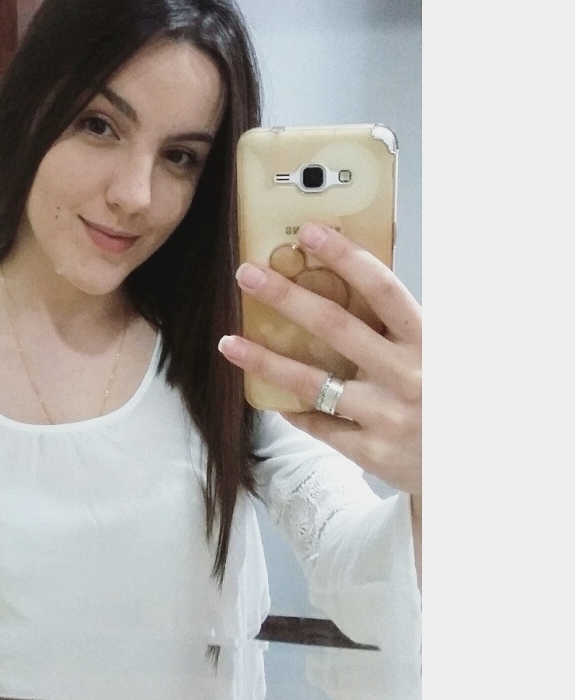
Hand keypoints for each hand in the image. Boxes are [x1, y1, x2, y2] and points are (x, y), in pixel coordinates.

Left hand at [219, 223, 421, 496]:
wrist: (471, 466)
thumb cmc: (446, 397)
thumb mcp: (437, 353)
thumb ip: (401, 323)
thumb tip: (352, 274)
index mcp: (426, 342)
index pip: (382, 289)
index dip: (346, 258)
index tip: (309, 232)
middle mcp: (408, 376)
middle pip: (336, 327)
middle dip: (286, 296)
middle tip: (246, 274)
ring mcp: (388, 416)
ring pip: (313, 382)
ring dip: (266, 360)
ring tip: (229, 342)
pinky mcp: (371, 451)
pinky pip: (318, 424)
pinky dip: (292, 408)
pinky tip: (267, 395)